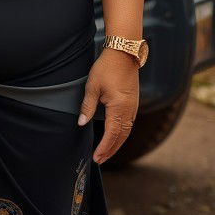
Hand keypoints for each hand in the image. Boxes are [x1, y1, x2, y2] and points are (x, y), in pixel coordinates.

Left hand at [78, 47, 139, 163]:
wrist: (123, 54)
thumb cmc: (106, 68)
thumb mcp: (92, 87)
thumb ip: (87, 107)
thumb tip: (81, 123)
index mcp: (119, 108)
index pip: (112, 134)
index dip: (104, 147)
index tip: (96, 157)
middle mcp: (129, 110)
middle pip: (121, 136)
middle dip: (111, 149)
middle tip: (100, 160)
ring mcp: (133, 107)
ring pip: (126, 131)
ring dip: (117, 143)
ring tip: (106, 152)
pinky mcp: (133, 102)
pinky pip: (129, 123)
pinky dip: (121, 133)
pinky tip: (115, 137)